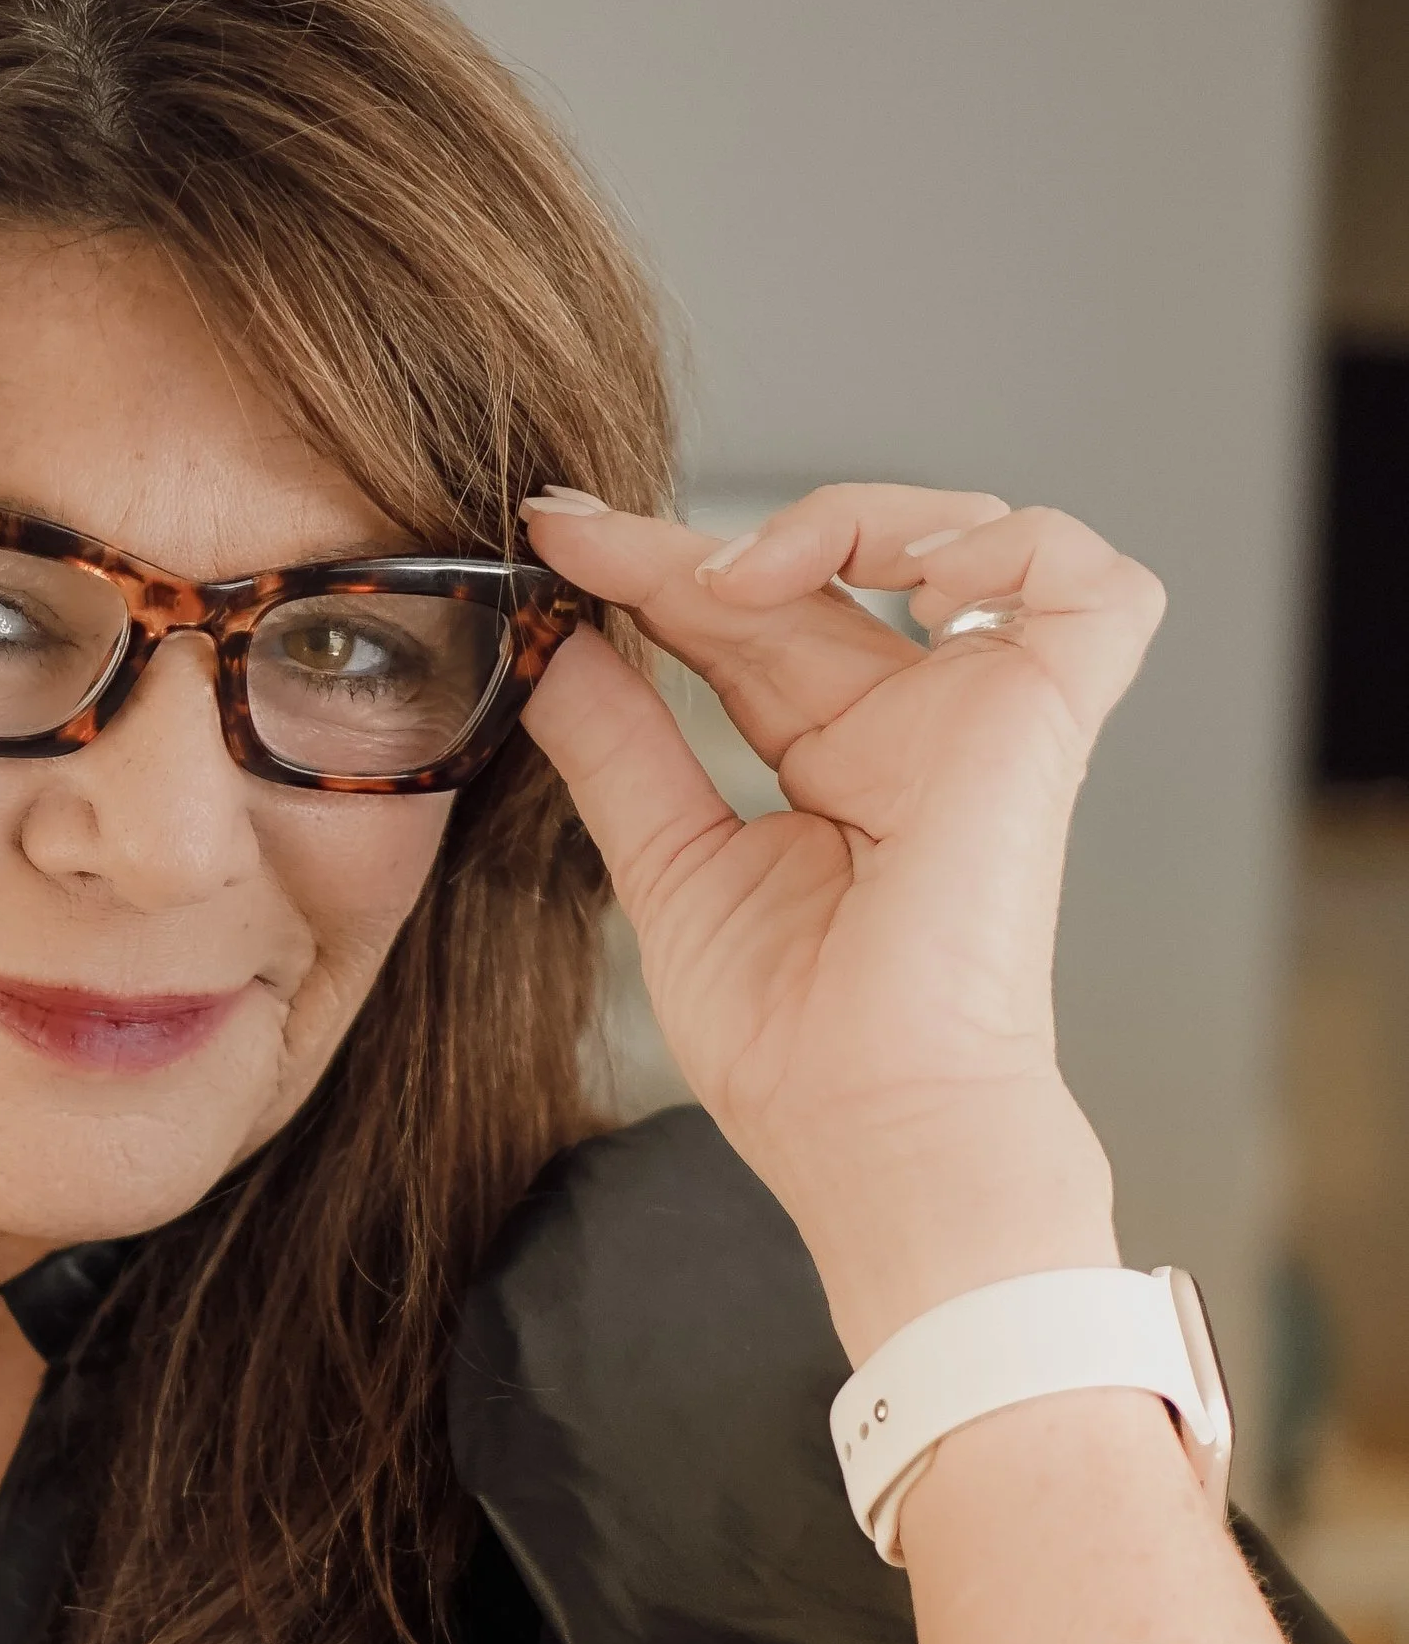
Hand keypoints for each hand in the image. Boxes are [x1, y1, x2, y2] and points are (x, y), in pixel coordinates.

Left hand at [518, 483, 1165, 1358]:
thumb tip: (552, 647)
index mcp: (835, 759)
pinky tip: (907, 576)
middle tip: (591, 537)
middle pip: (820, 573)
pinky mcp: (1046, 722)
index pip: (750, 621)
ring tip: (740, 575)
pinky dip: (1012, 543)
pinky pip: (1092, 580)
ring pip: (961, 532)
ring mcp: (984, 718)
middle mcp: (913, 726)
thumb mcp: (668, 865)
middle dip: (699, 543)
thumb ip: (617, 748)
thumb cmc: (794, 1046)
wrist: (867, 1124)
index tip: (558, 534)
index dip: (658, 567)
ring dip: (853, 518)